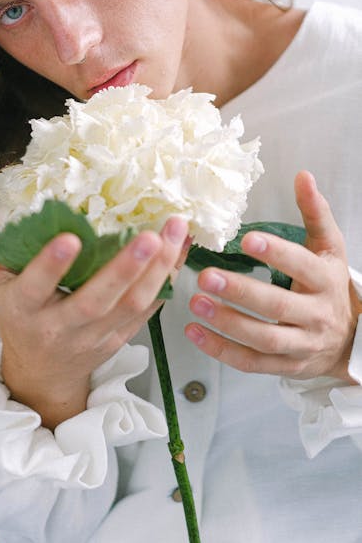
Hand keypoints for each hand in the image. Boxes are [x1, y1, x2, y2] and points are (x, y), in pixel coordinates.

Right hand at [0, 189, 188, 428]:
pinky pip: (149, 311)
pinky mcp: (121, 336)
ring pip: (131, 305)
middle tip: (149, 234)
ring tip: (176, 231)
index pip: (36, 288)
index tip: (70, 238)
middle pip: (96, 301)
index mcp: (24, 309)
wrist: (42, 372)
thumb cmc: (14, 315)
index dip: (51, 266)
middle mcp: (61, 326)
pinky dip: (167, 281)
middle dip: (124, 268)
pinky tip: (181, 250)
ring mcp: (96, 335)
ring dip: (157, 269)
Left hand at [185, 170, 361, 380]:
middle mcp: (315, 314)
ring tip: (195, 303)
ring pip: (264, 339)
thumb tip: (302, 176)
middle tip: (206, 275)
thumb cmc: (329, 284)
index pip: (301, 265)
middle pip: (277, 306)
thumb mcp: (329, 246)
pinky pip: (252, 362)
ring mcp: (301, 344)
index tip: (247, 240)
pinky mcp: (285, 366)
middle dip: (241, 291)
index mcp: (325, 279)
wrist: (351, 338)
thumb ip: (314, 212)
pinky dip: (222, 351)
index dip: (276, 253)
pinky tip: (195, 333)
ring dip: (227, 323)